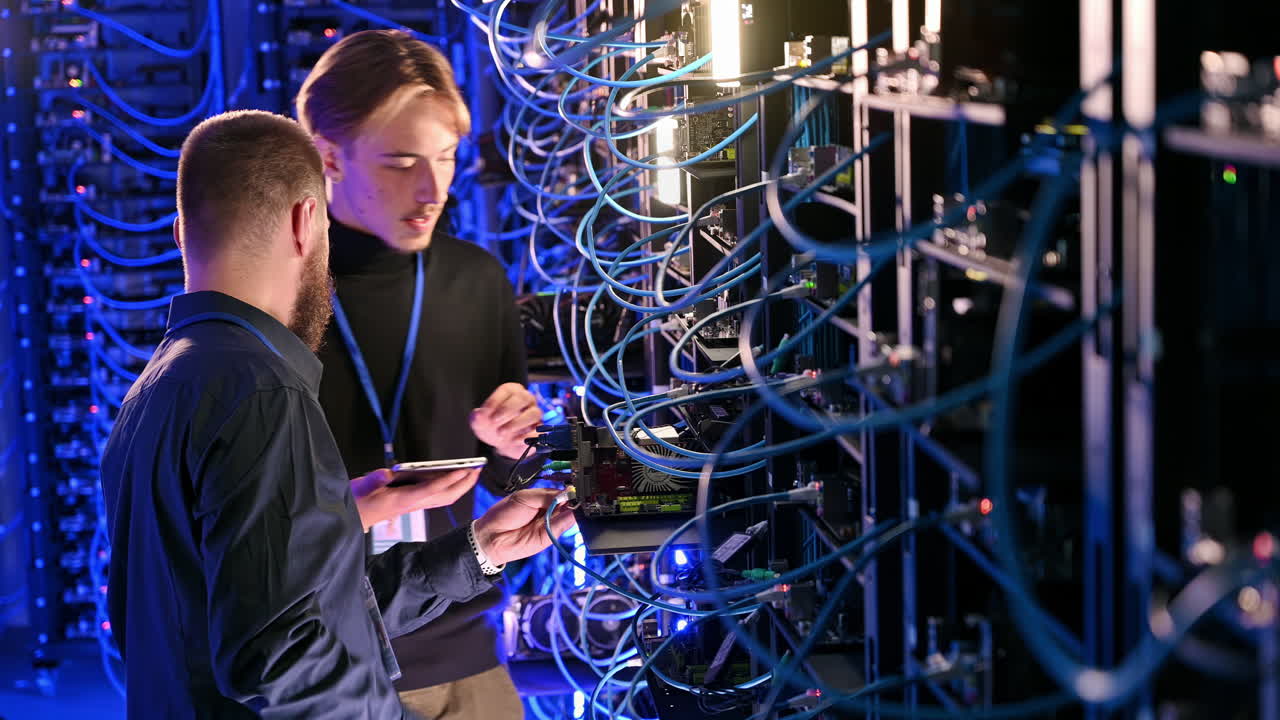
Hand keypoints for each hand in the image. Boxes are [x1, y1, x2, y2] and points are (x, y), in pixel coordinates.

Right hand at [351, 467, 480, 531]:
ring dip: (460, 485)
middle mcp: (412, 504)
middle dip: (463, 483)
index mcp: (402, 500)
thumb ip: (373, 481)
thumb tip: (387, 473)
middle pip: (445, 496)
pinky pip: (437, 496)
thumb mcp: (360, 489)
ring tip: (472, 471)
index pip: (430, 490)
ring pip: (444, 497)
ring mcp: (414, 505)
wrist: (351, 520)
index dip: (448, 480)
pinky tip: (455, 477)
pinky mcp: (412, 502)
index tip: (463, 469)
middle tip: (477, 468)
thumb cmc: (356, 503)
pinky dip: (450, 486)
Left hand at [470, 383, 541, 459]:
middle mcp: (525, 401)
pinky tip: (513, 441)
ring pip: (533, 413)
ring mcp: (534, 415)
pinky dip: (526, 437)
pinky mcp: (538, 431)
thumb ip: (477, 416)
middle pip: (523, 398)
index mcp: (511, 392)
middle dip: (507, 410)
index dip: (495, 400)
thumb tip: (478, 414)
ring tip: (501, 432)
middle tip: (493, 421)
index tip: (484, 413)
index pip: (507, 390)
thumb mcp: (479, 421)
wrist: (501, 444)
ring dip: (516, 423)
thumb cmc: (492, 426)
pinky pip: (538, 431)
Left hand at [473, 488, 576, 565]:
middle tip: (579, 496)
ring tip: (575, 504)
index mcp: (543, 498)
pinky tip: (571, 514)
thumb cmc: (504, 514)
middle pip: (568, 503)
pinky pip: (563, 526)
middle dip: (574, 499)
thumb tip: (567, 494)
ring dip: (574, 509)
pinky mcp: (550, 536)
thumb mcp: (524, 497)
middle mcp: (549, 511)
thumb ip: (546, 496)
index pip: (562, 492)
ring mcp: (550, 524)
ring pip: (569, 515)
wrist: (492, 536)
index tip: (577, 489)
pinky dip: (569, 520)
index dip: (569, 490)